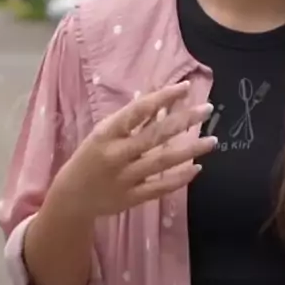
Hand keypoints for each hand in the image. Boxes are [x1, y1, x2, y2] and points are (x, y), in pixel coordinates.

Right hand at [56, 81, 215, 218]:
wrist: (72, 196)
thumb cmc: (91, 156)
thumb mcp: (105, 132)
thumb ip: (132, 119)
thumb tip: (161, 98)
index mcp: (107, 133)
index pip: (138, 110)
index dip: (163, 97)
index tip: (185, 87)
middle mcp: (117, 154)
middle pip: (155, 135)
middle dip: (184, 121)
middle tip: (208, 109)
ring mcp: (125, 177)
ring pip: (162, 161)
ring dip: (189, 150)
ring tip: (212, 140)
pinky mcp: (133, 198)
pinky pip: (161, 187)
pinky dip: (180, 178)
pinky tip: (197, 168)